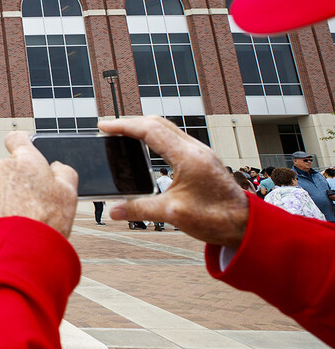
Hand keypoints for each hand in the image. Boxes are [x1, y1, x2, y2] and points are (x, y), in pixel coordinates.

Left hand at [0, 131, 77, 237]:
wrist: (21, 249)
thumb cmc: (46, 220)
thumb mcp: (69, 191)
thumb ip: (64, 171)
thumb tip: (57, 168)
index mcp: (25, 159)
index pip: (17, 137)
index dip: (24, 143)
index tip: (27, 149)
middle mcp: (2, 168)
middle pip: (12, 165)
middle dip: (22, 176)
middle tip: (36, 196)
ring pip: (1, 183)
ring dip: (10, 192)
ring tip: (25, 212)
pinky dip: (0, 205)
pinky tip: (13, 218)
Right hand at [98, 117, 249, 248]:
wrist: (245, 225)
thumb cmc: (216, 218)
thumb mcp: (173, 214)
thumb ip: (140, 209)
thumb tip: (114, 211)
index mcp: (187, 157)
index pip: (150, 130)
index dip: (123, 126)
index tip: (104, 127)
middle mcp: (195, 149)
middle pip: (157, 123)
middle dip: (130, 123)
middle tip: (109, 129)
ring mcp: (200, 152)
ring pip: (167, 128)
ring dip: (143, 128)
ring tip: (123, 135)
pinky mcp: (202, 159)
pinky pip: (174, 138)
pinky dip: (155, 137)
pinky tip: (146, 147)